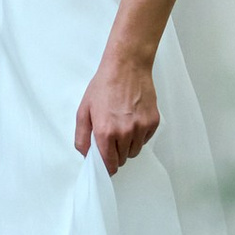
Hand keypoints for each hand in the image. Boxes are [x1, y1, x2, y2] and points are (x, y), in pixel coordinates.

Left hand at [75, 48, 158, 176]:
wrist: (127, 67)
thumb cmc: (105, 85)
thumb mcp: (84, 110)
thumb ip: (82, 137)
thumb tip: (86, 154)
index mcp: (105, 131)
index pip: (109, 164)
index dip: (106, 168)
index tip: (106, 167)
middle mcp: (125, 133)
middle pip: (122, 159)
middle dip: (115, 154)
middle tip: (111, 140)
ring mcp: (141, 128)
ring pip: (134, 151)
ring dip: (127, 146)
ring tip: (122, 128)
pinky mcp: (152, 122)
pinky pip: (145, 140)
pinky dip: (139, 136)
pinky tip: (132, 120)